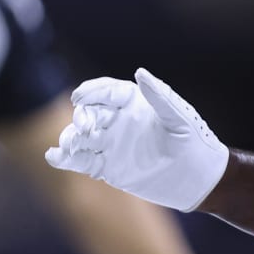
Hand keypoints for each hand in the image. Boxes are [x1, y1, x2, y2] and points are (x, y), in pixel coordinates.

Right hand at [47, 68, 227, 211]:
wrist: (200, 181)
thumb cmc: (195, 144)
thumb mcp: (180, 119)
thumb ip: (160, 97)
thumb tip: (139, 72)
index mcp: (132, 103)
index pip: (105, 91)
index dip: (91, 92)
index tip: (79, 98)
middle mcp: (117, 120)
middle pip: (88, 112)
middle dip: (81, 116)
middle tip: (83, 125)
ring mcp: (109, 143)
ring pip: (80, 136)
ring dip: (70, 138)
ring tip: (69, 145)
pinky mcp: (106, 167)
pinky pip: (80, 160)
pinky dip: (64, 159)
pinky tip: (53, 157)